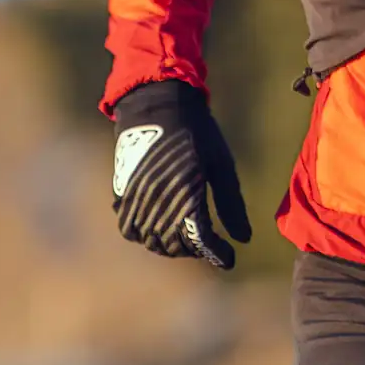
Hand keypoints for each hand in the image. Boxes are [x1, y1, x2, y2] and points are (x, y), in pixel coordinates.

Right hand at [111, 82, 251, 268]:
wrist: (156, 105)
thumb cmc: (196, 133)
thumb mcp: (221, 165)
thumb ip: (231, 204)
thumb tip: (244, 239)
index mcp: (185, 195)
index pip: (201, 240)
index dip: (216, 254)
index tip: (229, 259)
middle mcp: (157, 202)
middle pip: (174, 245)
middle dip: (194, 250)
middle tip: (209, 244)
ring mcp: (135, 199)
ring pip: (150, 240)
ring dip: (170, 245)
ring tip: (186, 238)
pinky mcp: (121, 193)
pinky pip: (129, 228)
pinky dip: (146, 234)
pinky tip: (161, 227)